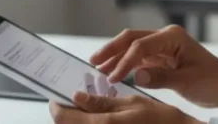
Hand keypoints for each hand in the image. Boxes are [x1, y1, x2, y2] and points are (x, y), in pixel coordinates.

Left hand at [49, 91, 200, 123]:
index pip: (62, 119)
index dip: (56, 107)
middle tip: (76, 100)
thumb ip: (101, 103)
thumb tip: (77, 97)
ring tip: (89, 107)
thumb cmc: (161, 121)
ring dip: (79, 121)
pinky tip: (101, 118)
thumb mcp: (131, 103)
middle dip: (67, 114)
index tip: (58, 96)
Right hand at [89, 25, 217, 113]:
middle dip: (111, 50)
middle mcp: (166, 38)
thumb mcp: (188, 82)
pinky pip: (139, 59)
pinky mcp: (162, 58)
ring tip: (98, 68)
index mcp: (172, 37)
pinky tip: (115, 73)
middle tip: (93, 62)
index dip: (124, 61)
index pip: (140, 45)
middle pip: (131, 38)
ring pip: (133, 48)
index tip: (111, 77)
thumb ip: (160, 78)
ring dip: (116, 57)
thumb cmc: (214, 81)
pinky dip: (126, 65)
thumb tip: (135, 75)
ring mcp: (163, 47)